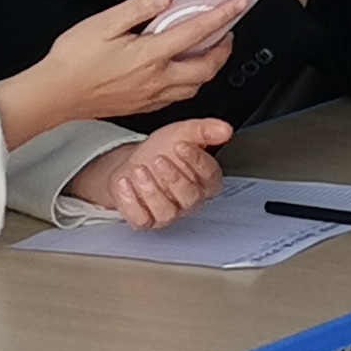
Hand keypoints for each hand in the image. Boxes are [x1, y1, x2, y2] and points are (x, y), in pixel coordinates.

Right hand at [24, 0, 237, 124]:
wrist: (54, 95)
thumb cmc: (73, 61)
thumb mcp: (103, 23)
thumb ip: (137, 8)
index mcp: (149, 55)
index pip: (197, 32)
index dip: (223, 16)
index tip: (239, 4)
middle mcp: (156, 80)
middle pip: (207, 68)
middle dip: (224, 48)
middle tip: (227, 31)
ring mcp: (151, 96)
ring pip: (196, 86)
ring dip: (209, 68)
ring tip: (209, 50)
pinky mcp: (143, 106)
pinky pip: (178, 96)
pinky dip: (190, 82)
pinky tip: (181, 71)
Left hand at [63, 119, 232, 227]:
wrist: (131, 163)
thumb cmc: (160, 151)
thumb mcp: (182, 132)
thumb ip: (204, 131)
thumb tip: (225, 129)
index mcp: (204, 181)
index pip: (211, 177)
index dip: (197, 161)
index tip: (181, 145)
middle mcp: (189, 201)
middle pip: (191, 198)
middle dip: (174, 177)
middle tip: (159, 159)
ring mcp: (168, 213)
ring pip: (166, 212)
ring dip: (151, 190)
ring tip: (139, 170)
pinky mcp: (146, 221)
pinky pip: (142, 220)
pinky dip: (131, 201)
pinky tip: (125, 183)